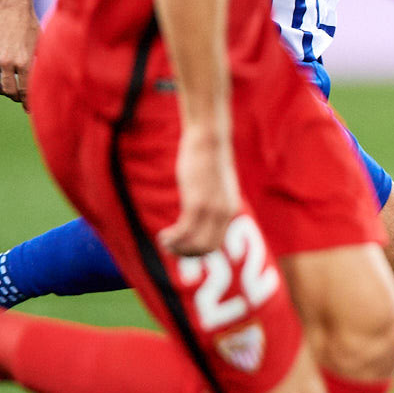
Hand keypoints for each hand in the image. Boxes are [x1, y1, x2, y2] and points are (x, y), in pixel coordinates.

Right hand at [0, 4, 41, 104]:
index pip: (25, 90)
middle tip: (17, 97)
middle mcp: (9, 61)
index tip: (28, 108)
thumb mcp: (41, 44)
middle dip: (13, 97)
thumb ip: (40, 62)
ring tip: (4, 88)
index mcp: (26, 62)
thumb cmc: (30, 24)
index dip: (27, 102)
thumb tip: (47, 78)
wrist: (12, 6)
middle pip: (8, 90)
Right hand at [160, 121, 239, 255]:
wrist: (208, 139)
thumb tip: (202, 207)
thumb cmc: (208, 158)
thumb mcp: (216, 183)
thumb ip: (213, 198)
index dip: (197, 250)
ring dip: (177, 248)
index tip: (181, 246)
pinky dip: (172, 239)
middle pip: (207, 248)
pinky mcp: (197, 203)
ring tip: (164, 242)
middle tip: (170, 247)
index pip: (216, 243)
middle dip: (186, 253)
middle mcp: (224, 212)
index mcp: (230, 209)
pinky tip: (163, 236)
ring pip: (195, 244)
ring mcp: (212, 209)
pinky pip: (184, 231)